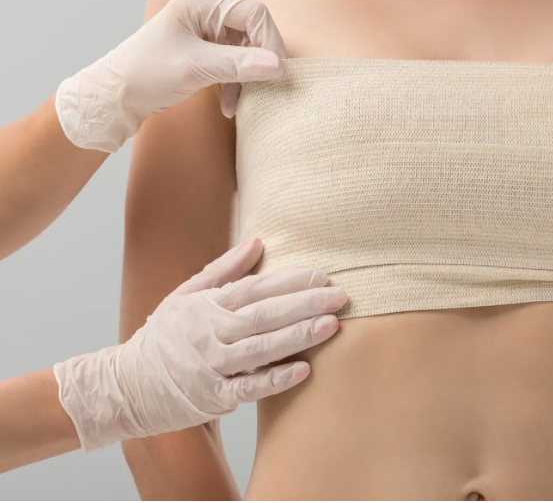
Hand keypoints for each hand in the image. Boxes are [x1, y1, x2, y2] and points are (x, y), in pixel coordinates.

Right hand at [53, 238, 346, 452]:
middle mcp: (211, 333)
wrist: (124, 386)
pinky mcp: (212, 398)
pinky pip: (248, 388)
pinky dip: (275, 379)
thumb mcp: (186, 295)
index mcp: (208, 305)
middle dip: (305, 305)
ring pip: (261, 349)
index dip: (291, 281)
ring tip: (331, 326)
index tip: (323, 275)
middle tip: (341, 297)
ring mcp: (211, 366)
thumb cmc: (163, 336)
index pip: (256, 288)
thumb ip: (223, 269)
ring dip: (298, 337)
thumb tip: (258, 241)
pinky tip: (303, 371)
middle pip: (264, 315)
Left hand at [55, 0, 287, 151]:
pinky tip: (229, 104)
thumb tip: (279, 66)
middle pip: (254, 31)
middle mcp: (206, 10)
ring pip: (248, 50)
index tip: (277, 72)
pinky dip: (237, 83)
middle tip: (262, 89)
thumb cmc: (145, 74)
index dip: (270, 42)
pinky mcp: (207, 49)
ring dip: (247, 78)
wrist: (114, 97)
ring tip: (238, 104)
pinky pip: (236, 63)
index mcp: (201, 2)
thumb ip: (238, 64)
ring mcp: (207, 30)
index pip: (254, 13)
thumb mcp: (194, 68)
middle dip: (258, 63)